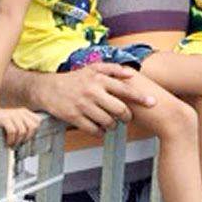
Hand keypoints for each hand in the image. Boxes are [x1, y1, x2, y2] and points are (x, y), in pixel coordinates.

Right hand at [0, 106, 41, 146]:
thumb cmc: (1, 121)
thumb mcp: (15, 119)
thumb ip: (23, 123)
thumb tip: (31, 137)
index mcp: (24, 112)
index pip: (38, 121)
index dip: (35, 131)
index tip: (28, 139)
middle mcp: (20, 112)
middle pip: (32, 127)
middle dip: (27, 138)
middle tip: (21, 144)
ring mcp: (13, 114)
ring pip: (22, 131)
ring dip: (18, 141)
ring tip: (13, 146)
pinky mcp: (4, 119)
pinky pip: (12, 131)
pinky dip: (11, 140)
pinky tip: (8, 144)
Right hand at [36, 63, 155, 135]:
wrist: (48, 88)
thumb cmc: (75, 79)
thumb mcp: (94, 68)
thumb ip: (114, 69)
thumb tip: (132, 74)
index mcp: (100, 79)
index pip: (125, 89)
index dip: (140, 97)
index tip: (152, 102)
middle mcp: (93, 92)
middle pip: (119, 109)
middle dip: (126, 116)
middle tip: (127, 118)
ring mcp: (83, 106)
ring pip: (107, 121)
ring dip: (113, 125)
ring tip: (112, 123)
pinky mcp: (73, 117)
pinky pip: (93, 130)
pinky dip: (99, 132)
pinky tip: (100, 129)